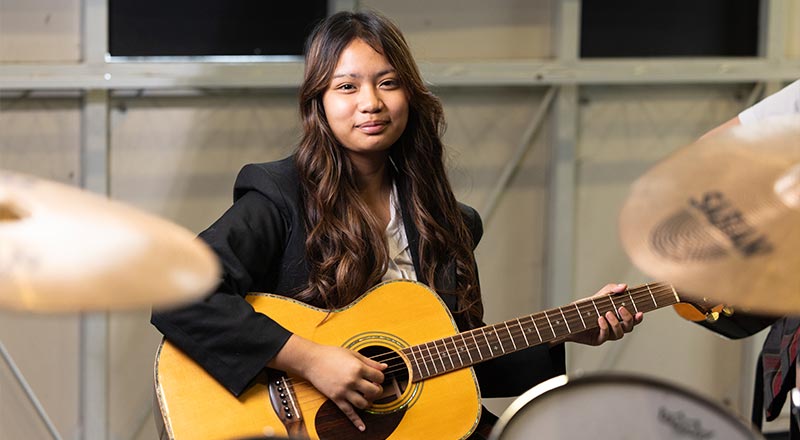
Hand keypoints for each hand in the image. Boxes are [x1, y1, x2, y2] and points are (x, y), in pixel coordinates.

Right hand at [269, 335, 386, 431]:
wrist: (312, 360)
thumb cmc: (331, 354)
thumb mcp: (353, 354)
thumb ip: (370, 362)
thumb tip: (384, 367)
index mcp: (358, 368)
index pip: (379, 377)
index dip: (380, 377)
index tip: (376, 377)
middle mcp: (352, 380)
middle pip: (374, 391)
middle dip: (378, 390)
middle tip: (374, 388)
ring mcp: (344, 391)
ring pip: (364, 403)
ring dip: (369, 402)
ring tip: (367, 397)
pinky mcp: (336, 398)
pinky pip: (348, 412)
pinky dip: (356, 421)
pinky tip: (362, 427)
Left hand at [562, 283, 643, 345]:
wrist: (566, 320)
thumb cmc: (583, 309)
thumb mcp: (597, 297)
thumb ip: (610, 291)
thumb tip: (624, 286)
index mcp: (617, 317)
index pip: (633, 319)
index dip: (638, 318)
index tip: (640, 312)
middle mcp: (613, 327)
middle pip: (629, 328)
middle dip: (628, 319)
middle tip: (621, 309)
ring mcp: (606, 334)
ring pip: (619, 334)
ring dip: (616, 323)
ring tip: (607, 313)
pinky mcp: (597, 340)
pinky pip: (605, 336)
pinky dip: (604, 327)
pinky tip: (600, 319)